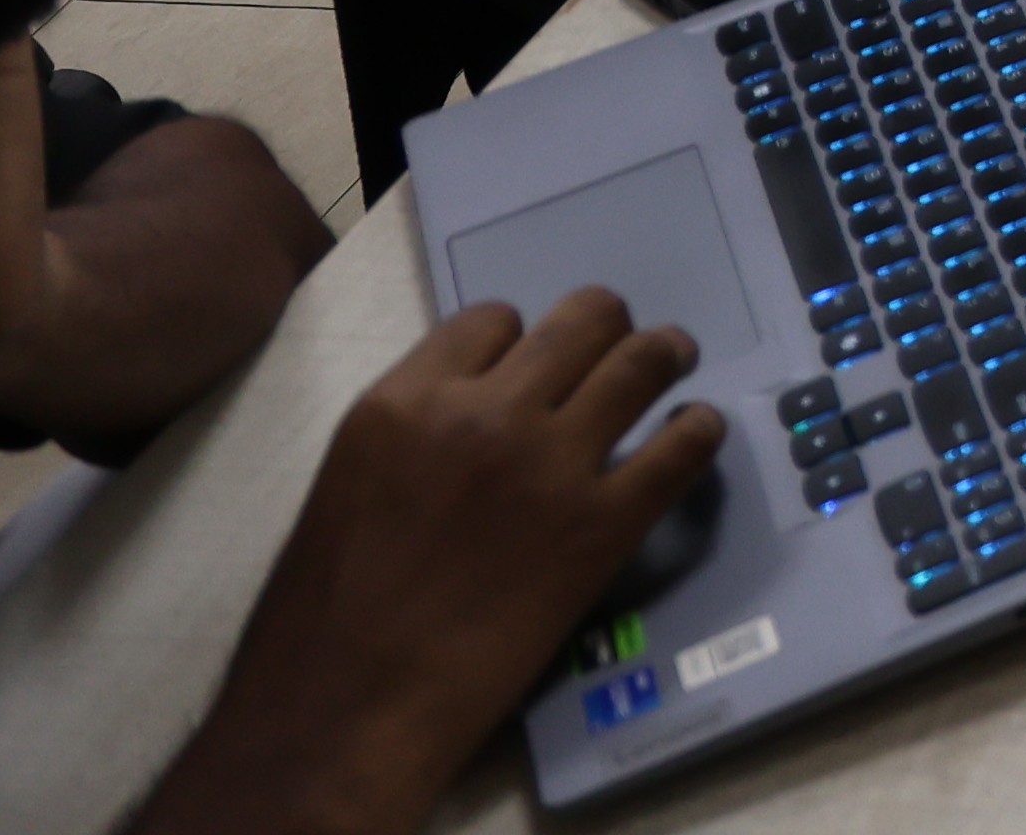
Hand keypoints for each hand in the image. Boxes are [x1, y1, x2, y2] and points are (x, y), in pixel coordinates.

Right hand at [150, 290, 719, 834]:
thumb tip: (477, 405)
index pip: (493, 319)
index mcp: (408, 401)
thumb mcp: (352, 479)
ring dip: (665, 355)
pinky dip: (698, 430)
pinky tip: (695, 433)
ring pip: (642, 361)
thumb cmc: (326, 612)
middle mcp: (486, 414)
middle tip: (620, 349)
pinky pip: (681, 447)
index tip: (532, 366)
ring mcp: (552, 464)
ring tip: (673, 363)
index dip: (520, 339)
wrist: (348, 707)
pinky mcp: (604, 523)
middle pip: (584, 319)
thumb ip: (417, 430)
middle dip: (606, 327)